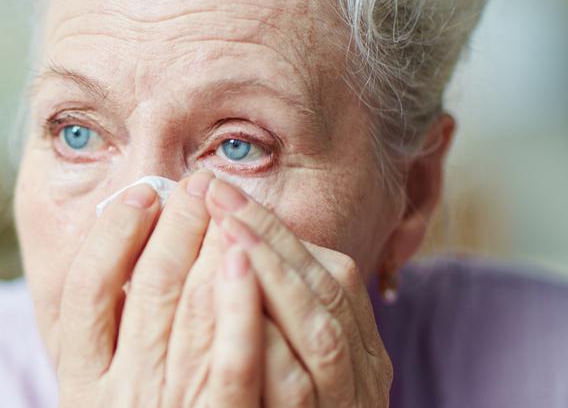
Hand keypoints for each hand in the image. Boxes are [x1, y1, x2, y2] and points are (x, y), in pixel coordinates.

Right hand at [53, 170, 267, 406]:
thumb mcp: (106, 396)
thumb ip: (110, 344)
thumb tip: (125, 258)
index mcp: (83, 385)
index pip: (86, 291)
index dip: (112, 235)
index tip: (140, 194)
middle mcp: (122, 397)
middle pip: (149, 288)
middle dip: (176, 225)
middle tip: (197, 184)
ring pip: (193, 311)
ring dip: (211, 246)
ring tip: (225, 204)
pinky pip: (234, 361)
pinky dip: (239, 305)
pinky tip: (246, 259)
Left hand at [204, 178, 393, 406]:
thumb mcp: (293, 366)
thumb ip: (278, 317)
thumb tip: (235, 252)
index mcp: (359, 350)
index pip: (326, 274)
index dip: (276, 231)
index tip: (225, 194)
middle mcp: (364, 373)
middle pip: (326, 290)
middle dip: (270, 236)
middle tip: (215, 193)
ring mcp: (347, 402)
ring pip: (321, 329)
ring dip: (275, 273)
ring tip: (226, 227)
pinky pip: (297, 384)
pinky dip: (269, 337)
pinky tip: (237, 292)